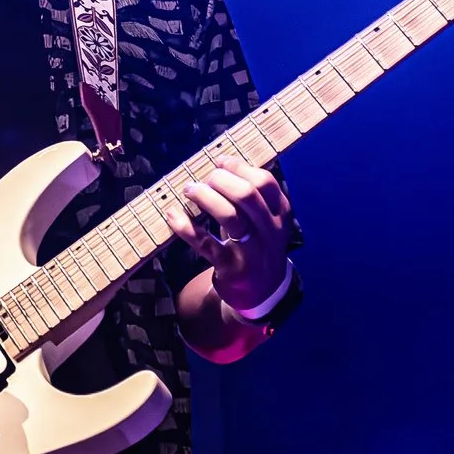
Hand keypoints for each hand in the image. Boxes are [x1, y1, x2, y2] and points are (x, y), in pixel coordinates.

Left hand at [163, 158, 293, 311]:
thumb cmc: (257, 245)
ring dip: (205, 197)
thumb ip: (252, 197)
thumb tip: (220, 163)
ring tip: (189, 190)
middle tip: (205, 179)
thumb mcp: (265, 221)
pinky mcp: (231, 268)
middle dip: (221, 180)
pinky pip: (205, 243)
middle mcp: (270, 232)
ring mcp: (252, 251)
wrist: (263, 292)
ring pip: (229, 216)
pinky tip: (173, 215)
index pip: (265, 182)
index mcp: (281, 214)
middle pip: (247, 195)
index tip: (220, 162)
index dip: (239, 167)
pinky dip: (185, 226)